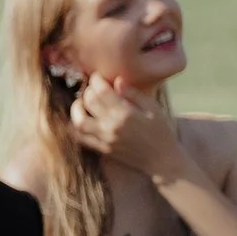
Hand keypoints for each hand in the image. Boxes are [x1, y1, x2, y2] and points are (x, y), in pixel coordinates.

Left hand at [69, 78, 186, 181]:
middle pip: (88, 103)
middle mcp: (112, 126)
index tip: (97, 76)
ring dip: (76, 108)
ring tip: (82, 102)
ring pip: (78, 121)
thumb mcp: (153, 109)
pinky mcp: (101, 149)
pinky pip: (80, 137)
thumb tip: (117, 80)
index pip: (102, 92)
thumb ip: (134, 94)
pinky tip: (80, 118)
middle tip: (91, 87)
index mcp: (126, 114)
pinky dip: (75, 126)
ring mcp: (104, 139)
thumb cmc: (161, 131)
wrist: (161, 160)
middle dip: (87, 90)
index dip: (96, 80)